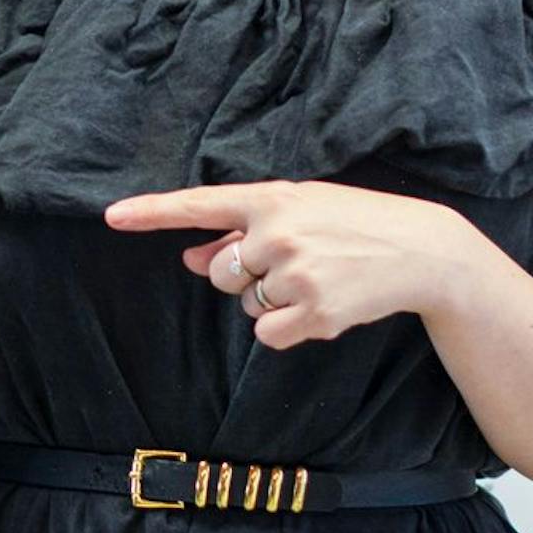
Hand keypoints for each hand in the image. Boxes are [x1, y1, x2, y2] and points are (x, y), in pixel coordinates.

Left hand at [104, 180, 475, 349]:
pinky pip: (267, 334)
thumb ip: (239, 233)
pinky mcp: (316, 313)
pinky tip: (322, 306)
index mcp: (270, 198)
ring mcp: (296, 274)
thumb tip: (190, 258)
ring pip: (245, 304)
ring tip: (316, 278)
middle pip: (219, 272)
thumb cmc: (350, 223)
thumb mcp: (297, 211)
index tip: (111, 217)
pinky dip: (287, 328)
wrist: (421, 250)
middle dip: (242, 275)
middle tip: (292, 262)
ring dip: (270, 300)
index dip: (151, 213)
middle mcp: (277, 233)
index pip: (198, 204)